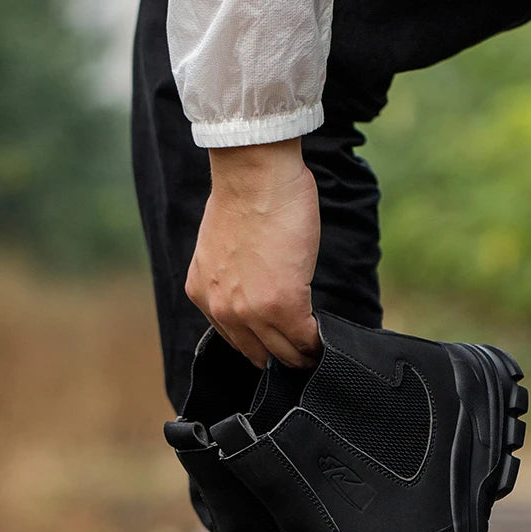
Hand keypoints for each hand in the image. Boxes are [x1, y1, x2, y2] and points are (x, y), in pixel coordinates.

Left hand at [185, 139, 320, 367]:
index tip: (281, 345)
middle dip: (283, 357)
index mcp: (204, 295)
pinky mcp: (284, 305)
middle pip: (261, 354)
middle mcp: (223, 310)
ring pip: (285, 353)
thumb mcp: (223, 250)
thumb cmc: (243, 196)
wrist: (253, 173)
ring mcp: (252, 311)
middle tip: (304, 355)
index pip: (236, 340)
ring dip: (304, 355)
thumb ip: (235, 280)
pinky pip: (307, 339)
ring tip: (318, 351)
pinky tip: (326, 336)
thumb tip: (260, 293)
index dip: (263, 346)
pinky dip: (319, 341)